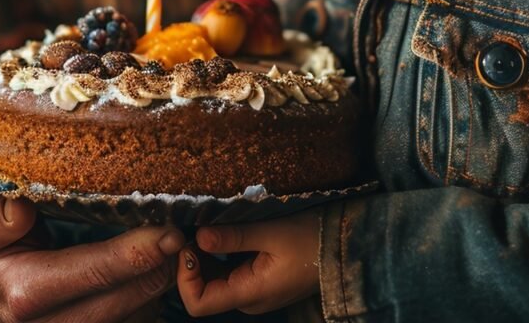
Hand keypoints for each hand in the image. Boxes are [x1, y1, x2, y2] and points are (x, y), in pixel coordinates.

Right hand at [0, 196, 184, 321]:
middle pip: (133, 295)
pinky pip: (143, 320)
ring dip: (164, 279)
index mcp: (30, 293)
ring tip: (175, 247)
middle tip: (183, 228)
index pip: (97, 271)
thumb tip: (18, 209)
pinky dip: (156, 296)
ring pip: (145, 311)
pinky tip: (157, 269)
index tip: (171, 231)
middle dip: (164, 262)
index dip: (140, 251)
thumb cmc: (1, 258)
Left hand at [175, 210, 320, 316]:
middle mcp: (247, 298)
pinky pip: (229, 271)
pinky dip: (219, 253)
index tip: (189, 244)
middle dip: (192, 262)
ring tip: (206, 224)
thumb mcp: (273, 232)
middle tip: (193, 227)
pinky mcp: (259, 278)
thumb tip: (198, 236)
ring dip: (205, 256)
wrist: (343, 247)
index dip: (186, 277)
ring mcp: (253, 290)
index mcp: (249, 293)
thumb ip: (235, 237)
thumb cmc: (312, 238)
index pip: (198, 304)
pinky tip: (223, 230)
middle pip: (203, 290)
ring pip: (215, 279)